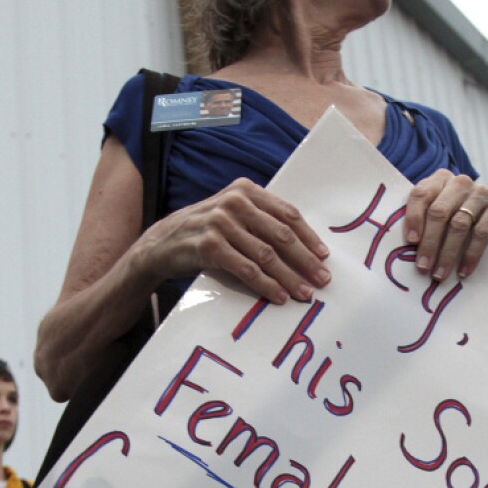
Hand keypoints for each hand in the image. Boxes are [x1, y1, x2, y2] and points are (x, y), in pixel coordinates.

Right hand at [136, 178, 330, 305]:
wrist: (162, 243)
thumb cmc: (205, 231)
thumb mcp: (232, 214)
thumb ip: (260, 220)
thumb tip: (302, 246)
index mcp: (245, 190)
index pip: (287, 214)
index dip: (309, 237)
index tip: (325, 257)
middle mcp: (234, 202)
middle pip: (281, 235)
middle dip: (305, 260)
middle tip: (322, 280)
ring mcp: (220, 223)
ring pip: (266, 255)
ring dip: (289, 277)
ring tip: (305, 293)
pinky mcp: (209, 246)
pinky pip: (246, 269)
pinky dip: (266, 285)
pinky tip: (279, 296)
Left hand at [402, 171, 487, 281]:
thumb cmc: (457, 223)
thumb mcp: (438, 218)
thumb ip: (422, 222)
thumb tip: (405, 247)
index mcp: (440, 179)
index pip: (421, 194)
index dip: (413, 218)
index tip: (410, 242)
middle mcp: (461, 182)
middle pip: (439, 212)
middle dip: (429, 243)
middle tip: (423, 267)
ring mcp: (482, 193)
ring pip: (459, 224)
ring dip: (447, 253)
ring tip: (439, 274)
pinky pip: (481, 232)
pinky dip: (471, 254)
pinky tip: (463, 271)